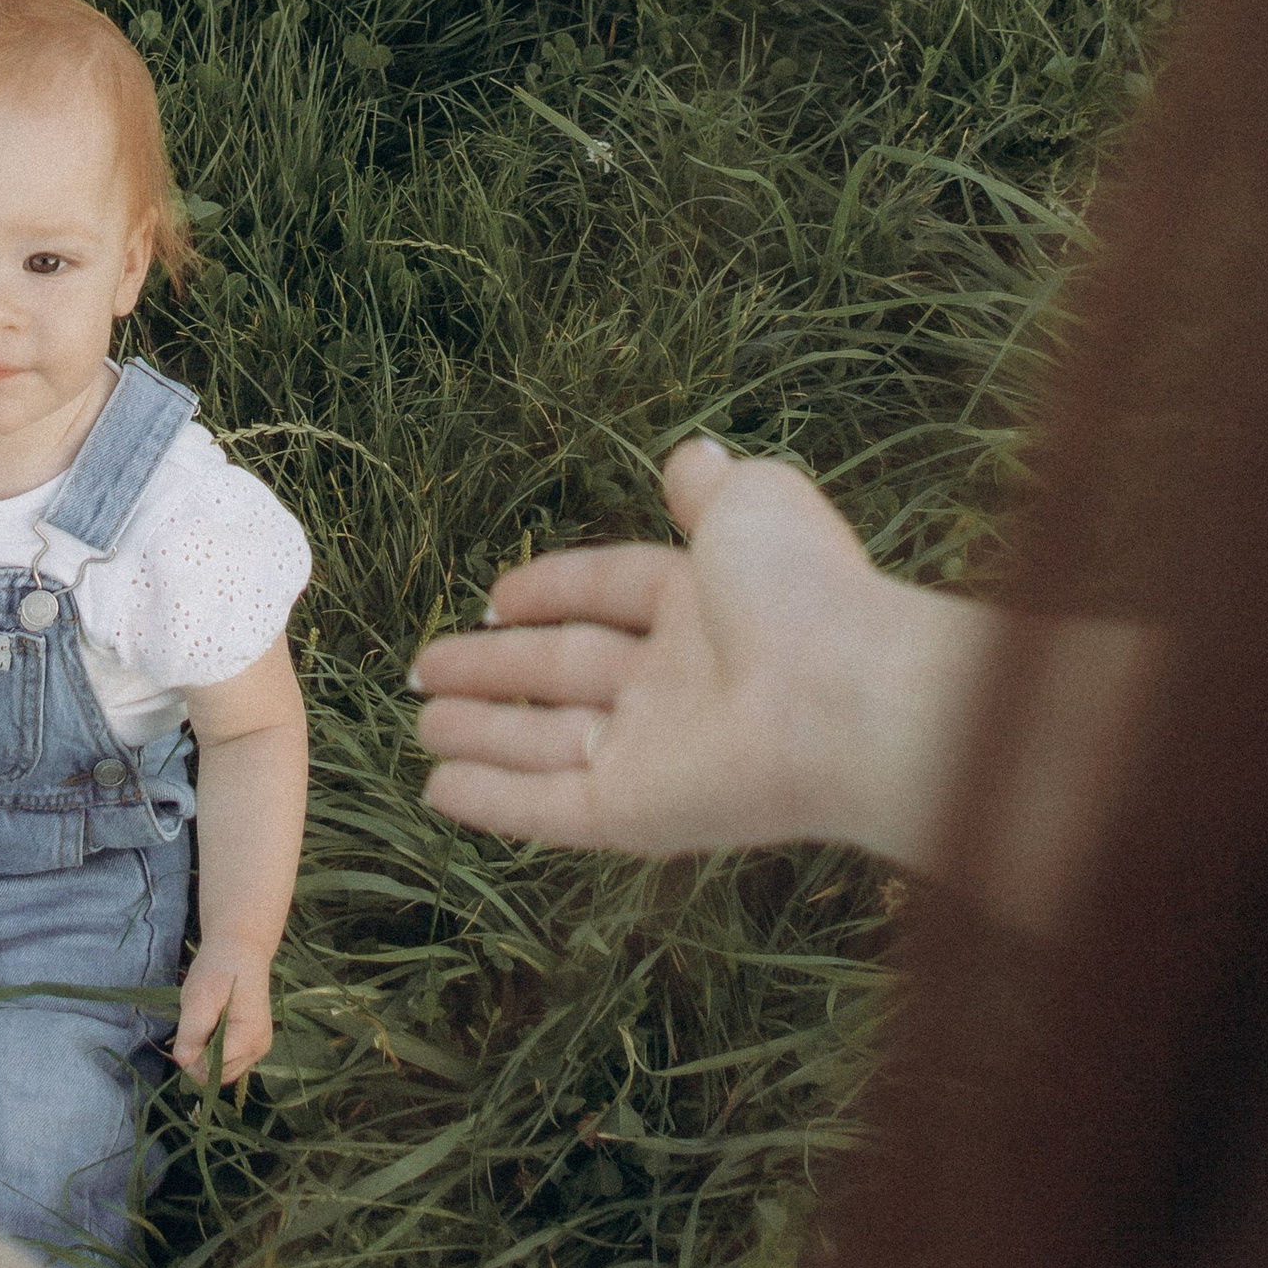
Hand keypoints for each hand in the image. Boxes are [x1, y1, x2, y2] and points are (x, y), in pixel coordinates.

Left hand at [170, 942, 272, 1086]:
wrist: (240, 950)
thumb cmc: (218, 970)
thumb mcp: (198, 997)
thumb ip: (192, 1033)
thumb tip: (184, 1062)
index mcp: (248, 1038)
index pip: (212, 1070)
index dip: (192, 1057)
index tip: (187, 1029)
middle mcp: (259, 1050)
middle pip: (218, 1075)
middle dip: (199, 1058)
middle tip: (194, 1024)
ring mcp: (259, 1049)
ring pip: (223, 1071)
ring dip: (207, 1054)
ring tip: (206, 1022)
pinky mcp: (255, 1045)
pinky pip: (229, 1061)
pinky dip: (216, 1050)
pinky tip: (214, 1025)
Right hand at [410, 435, 910, 862]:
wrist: (847, 700)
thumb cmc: (805, 593)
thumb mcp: (753, 504)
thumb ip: (708, 486)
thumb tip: (693, 454)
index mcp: (705, 605)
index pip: (609, 593)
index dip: (551, 590)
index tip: (496, 596)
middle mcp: (677, 683)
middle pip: (565, 671)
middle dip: (495, 669)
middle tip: (425, 669)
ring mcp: (655, 753)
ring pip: (546, 742)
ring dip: (481, 733)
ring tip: (419, 722)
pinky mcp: (635, 813)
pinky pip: (548, 808)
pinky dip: (491, 801)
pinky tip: (436, 789)